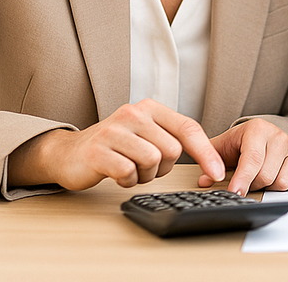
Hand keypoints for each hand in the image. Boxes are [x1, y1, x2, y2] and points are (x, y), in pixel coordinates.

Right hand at [8, 98, 224, 190]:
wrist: (69, 154)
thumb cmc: (114, 146)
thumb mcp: (145, 134)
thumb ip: (172, 137)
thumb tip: (210, 157)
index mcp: (149, 108)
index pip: (188, 128)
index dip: (206, 153)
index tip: (218, 172)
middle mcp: (133, 113)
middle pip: (173, 150)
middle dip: (163, 167)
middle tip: (145, 167)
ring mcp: (115, 130)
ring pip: (153, 161)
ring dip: (144, 175)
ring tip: (130, 168)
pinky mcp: (99, 150)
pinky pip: (129, 173)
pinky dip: (126, 181)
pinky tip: (116, 174)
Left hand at [209, 119, 287, 195]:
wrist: (264, 135)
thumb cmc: (241, 143)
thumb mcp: (223, 148)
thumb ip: (210, 162)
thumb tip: (205, 181)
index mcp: (257, 129)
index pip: (252, 159)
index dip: (242, 180)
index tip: (235, 193)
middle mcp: (278, 135)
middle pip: (266, 176)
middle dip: (253, 185)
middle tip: (247, 181)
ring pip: (282, 182)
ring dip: (270, 187)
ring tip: (262, 176)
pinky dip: (286, 187)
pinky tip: (277, 176)